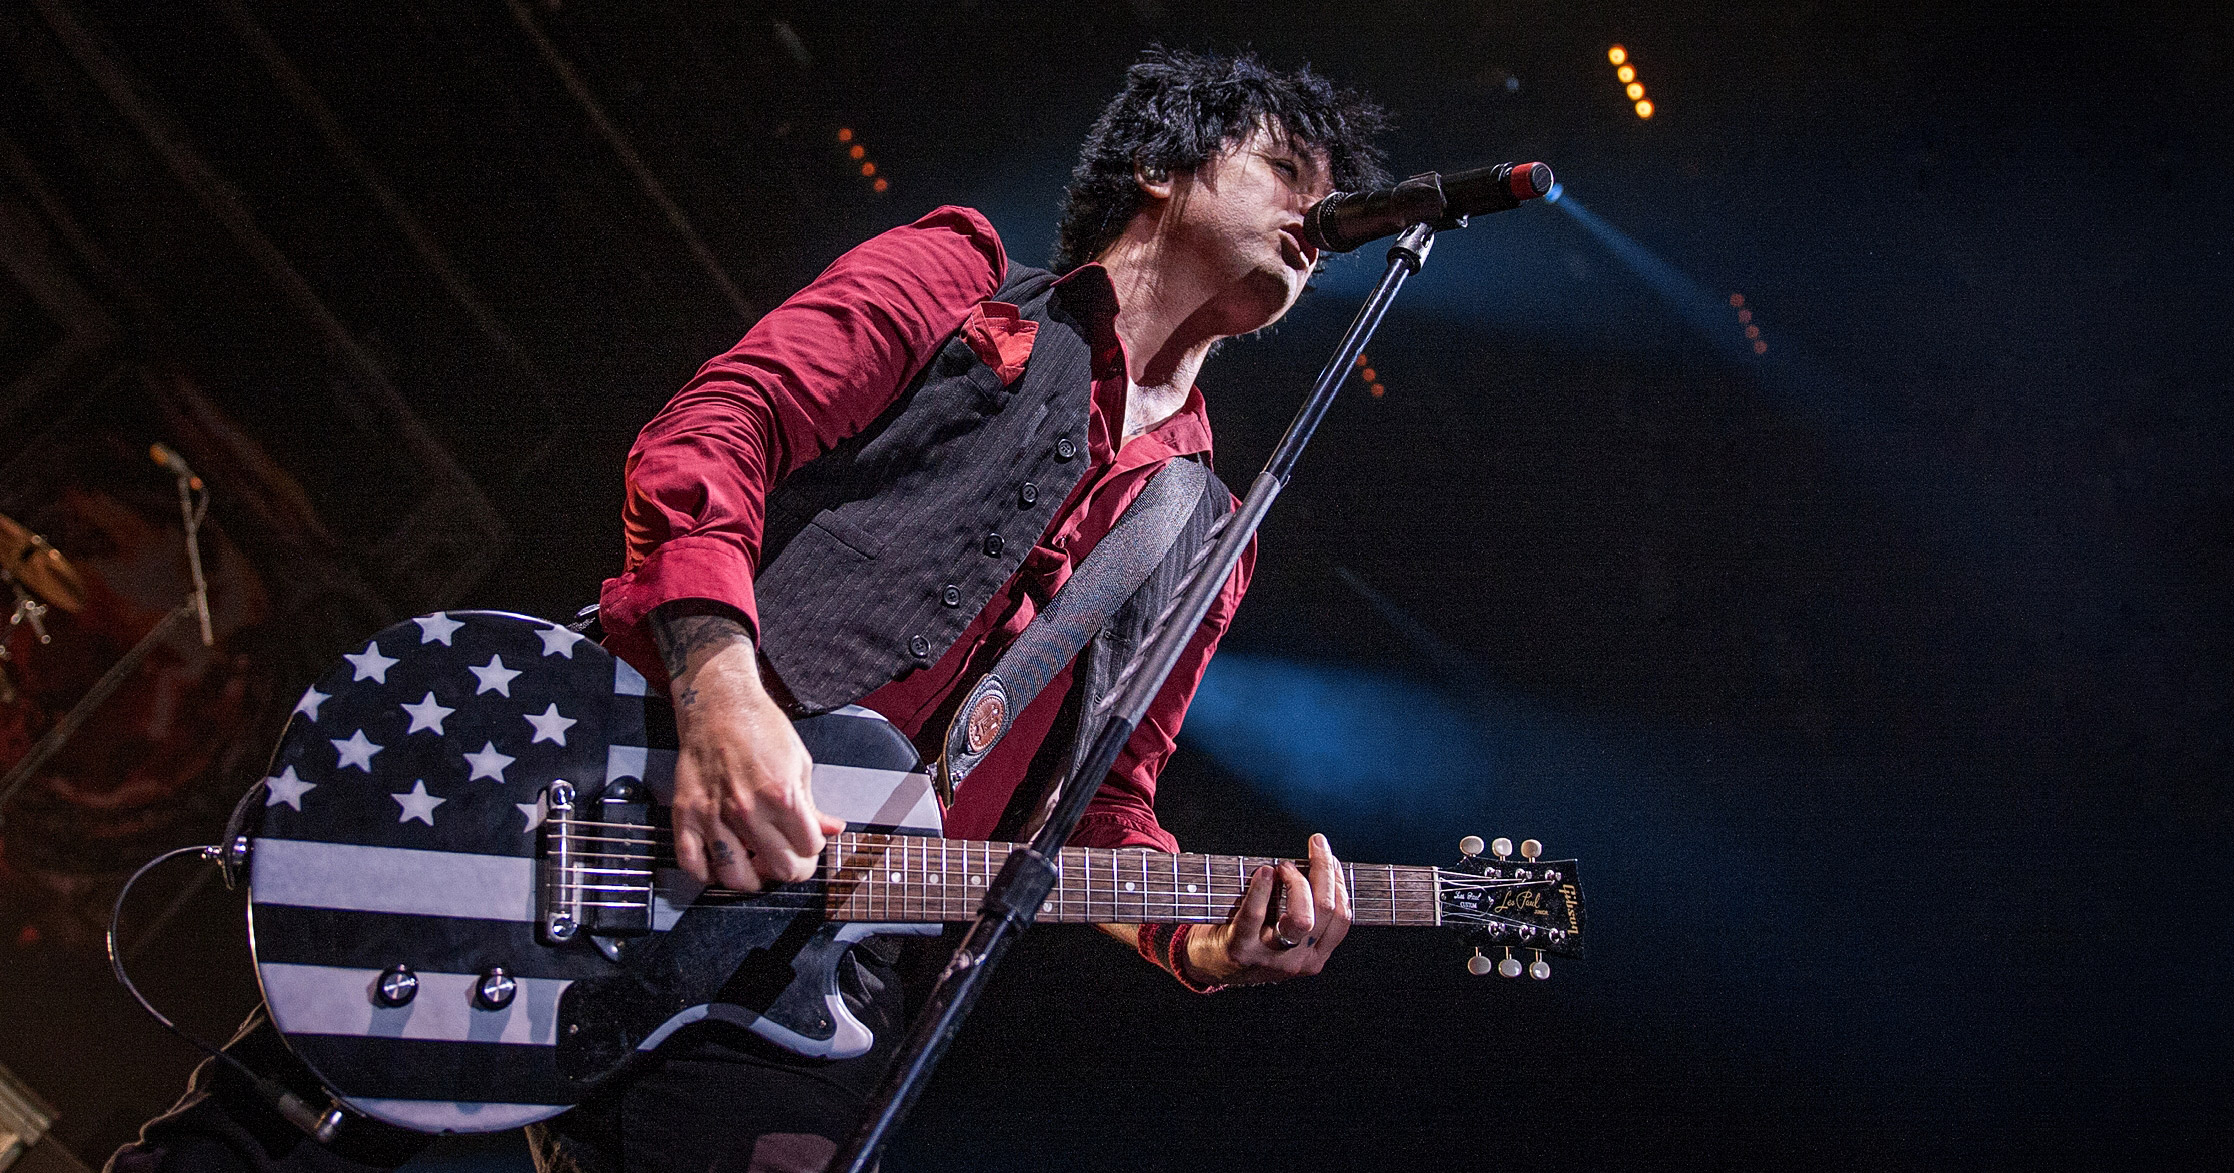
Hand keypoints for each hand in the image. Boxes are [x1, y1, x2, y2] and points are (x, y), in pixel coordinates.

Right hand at [652, 606, 842, 891]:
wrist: (719, 705)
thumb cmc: (762, 728)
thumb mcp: (800, 763)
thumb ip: (813, 805)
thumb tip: (832, 830)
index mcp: (782, 796)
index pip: (809, 850)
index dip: (812, 849)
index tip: (807, 842)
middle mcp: (747, 810)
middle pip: (780, 869)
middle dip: (790, 869)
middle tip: (786, 859)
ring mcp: (713, 815)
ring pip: (735, 878)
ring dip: (751, 879)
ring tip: (755, 867)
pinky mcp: (686, 814)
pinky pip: (692, 864)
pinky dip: (707, 874)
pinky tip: (720, 864)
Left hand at [1182, 833, 1351, 985]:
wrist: (1208, 963)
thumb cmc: (1250, 935)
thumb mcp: (1285, 932)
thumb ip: (1304, 908)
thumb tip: (1321, 863)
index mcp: (1314, 955)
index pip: (1342, 917)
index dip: (1339, 882)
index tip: (1330, 857)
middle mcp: (1298, 961)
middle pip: (1327, 911)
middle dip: (1323, 871)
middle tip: (1314, 848)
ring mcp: (1270, 958)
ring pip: (1302, 918)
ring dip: (1297, 882)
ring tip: (1283, 867)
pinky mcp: (1241, 950)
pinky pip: (1255, 917)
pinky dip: (1261, 889)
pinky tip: (1264, 872)